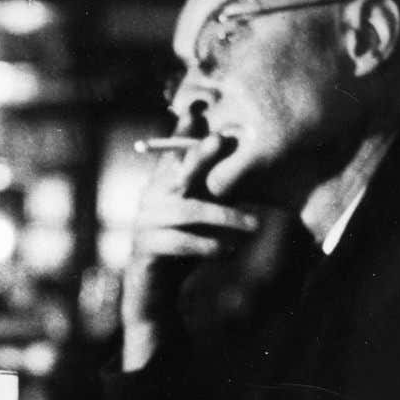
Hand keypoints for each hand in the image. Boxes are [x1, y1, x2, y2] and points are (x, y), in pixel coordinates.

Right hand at [121, 134, 259, 369]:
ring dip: (223, 216)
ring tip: (254, 226)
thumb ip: (215, 192)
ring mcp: (145, 224)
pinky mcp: (145, 250)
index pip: (173, 151)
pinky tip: (229, 251)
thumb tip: (248, 164)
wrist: (155, 293)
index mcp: (164, 185)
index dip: (183, 129)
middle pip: (176, 171)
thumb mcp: (202, 217)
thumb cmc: (183, 249)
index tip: (200, 106)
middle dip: (199, 154)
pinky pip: (178, 243)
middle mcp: (151, 199)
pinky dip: (206, 246)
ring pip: (185, 211)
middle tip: (222, 140)